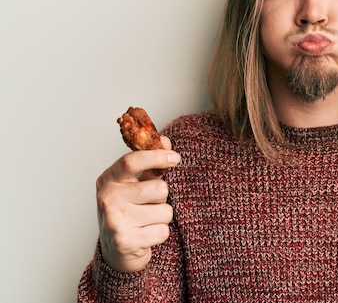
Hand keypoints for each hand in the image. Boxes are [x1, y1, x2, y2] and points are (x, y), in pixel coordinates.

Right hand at [96, 136, 179, 272]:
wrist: (116, 251)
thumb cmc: (129, 211)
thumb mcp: (134, 185)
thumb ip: (150, 165)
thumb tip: (165, 141)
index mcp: (108, 180)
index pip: (132, 160)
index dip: (157, 156)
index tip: (176, 158)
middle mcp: (107, 199)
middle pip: (159, 188)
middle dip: (162, 198)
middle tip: (150, 205)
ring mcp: (115, 221)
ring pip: (165, 211)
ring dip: (162, 217)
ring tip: (147, 221)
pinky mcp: (125, 241)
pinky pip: (163, 231)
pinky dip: (160, 234)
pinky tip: (146, 236)